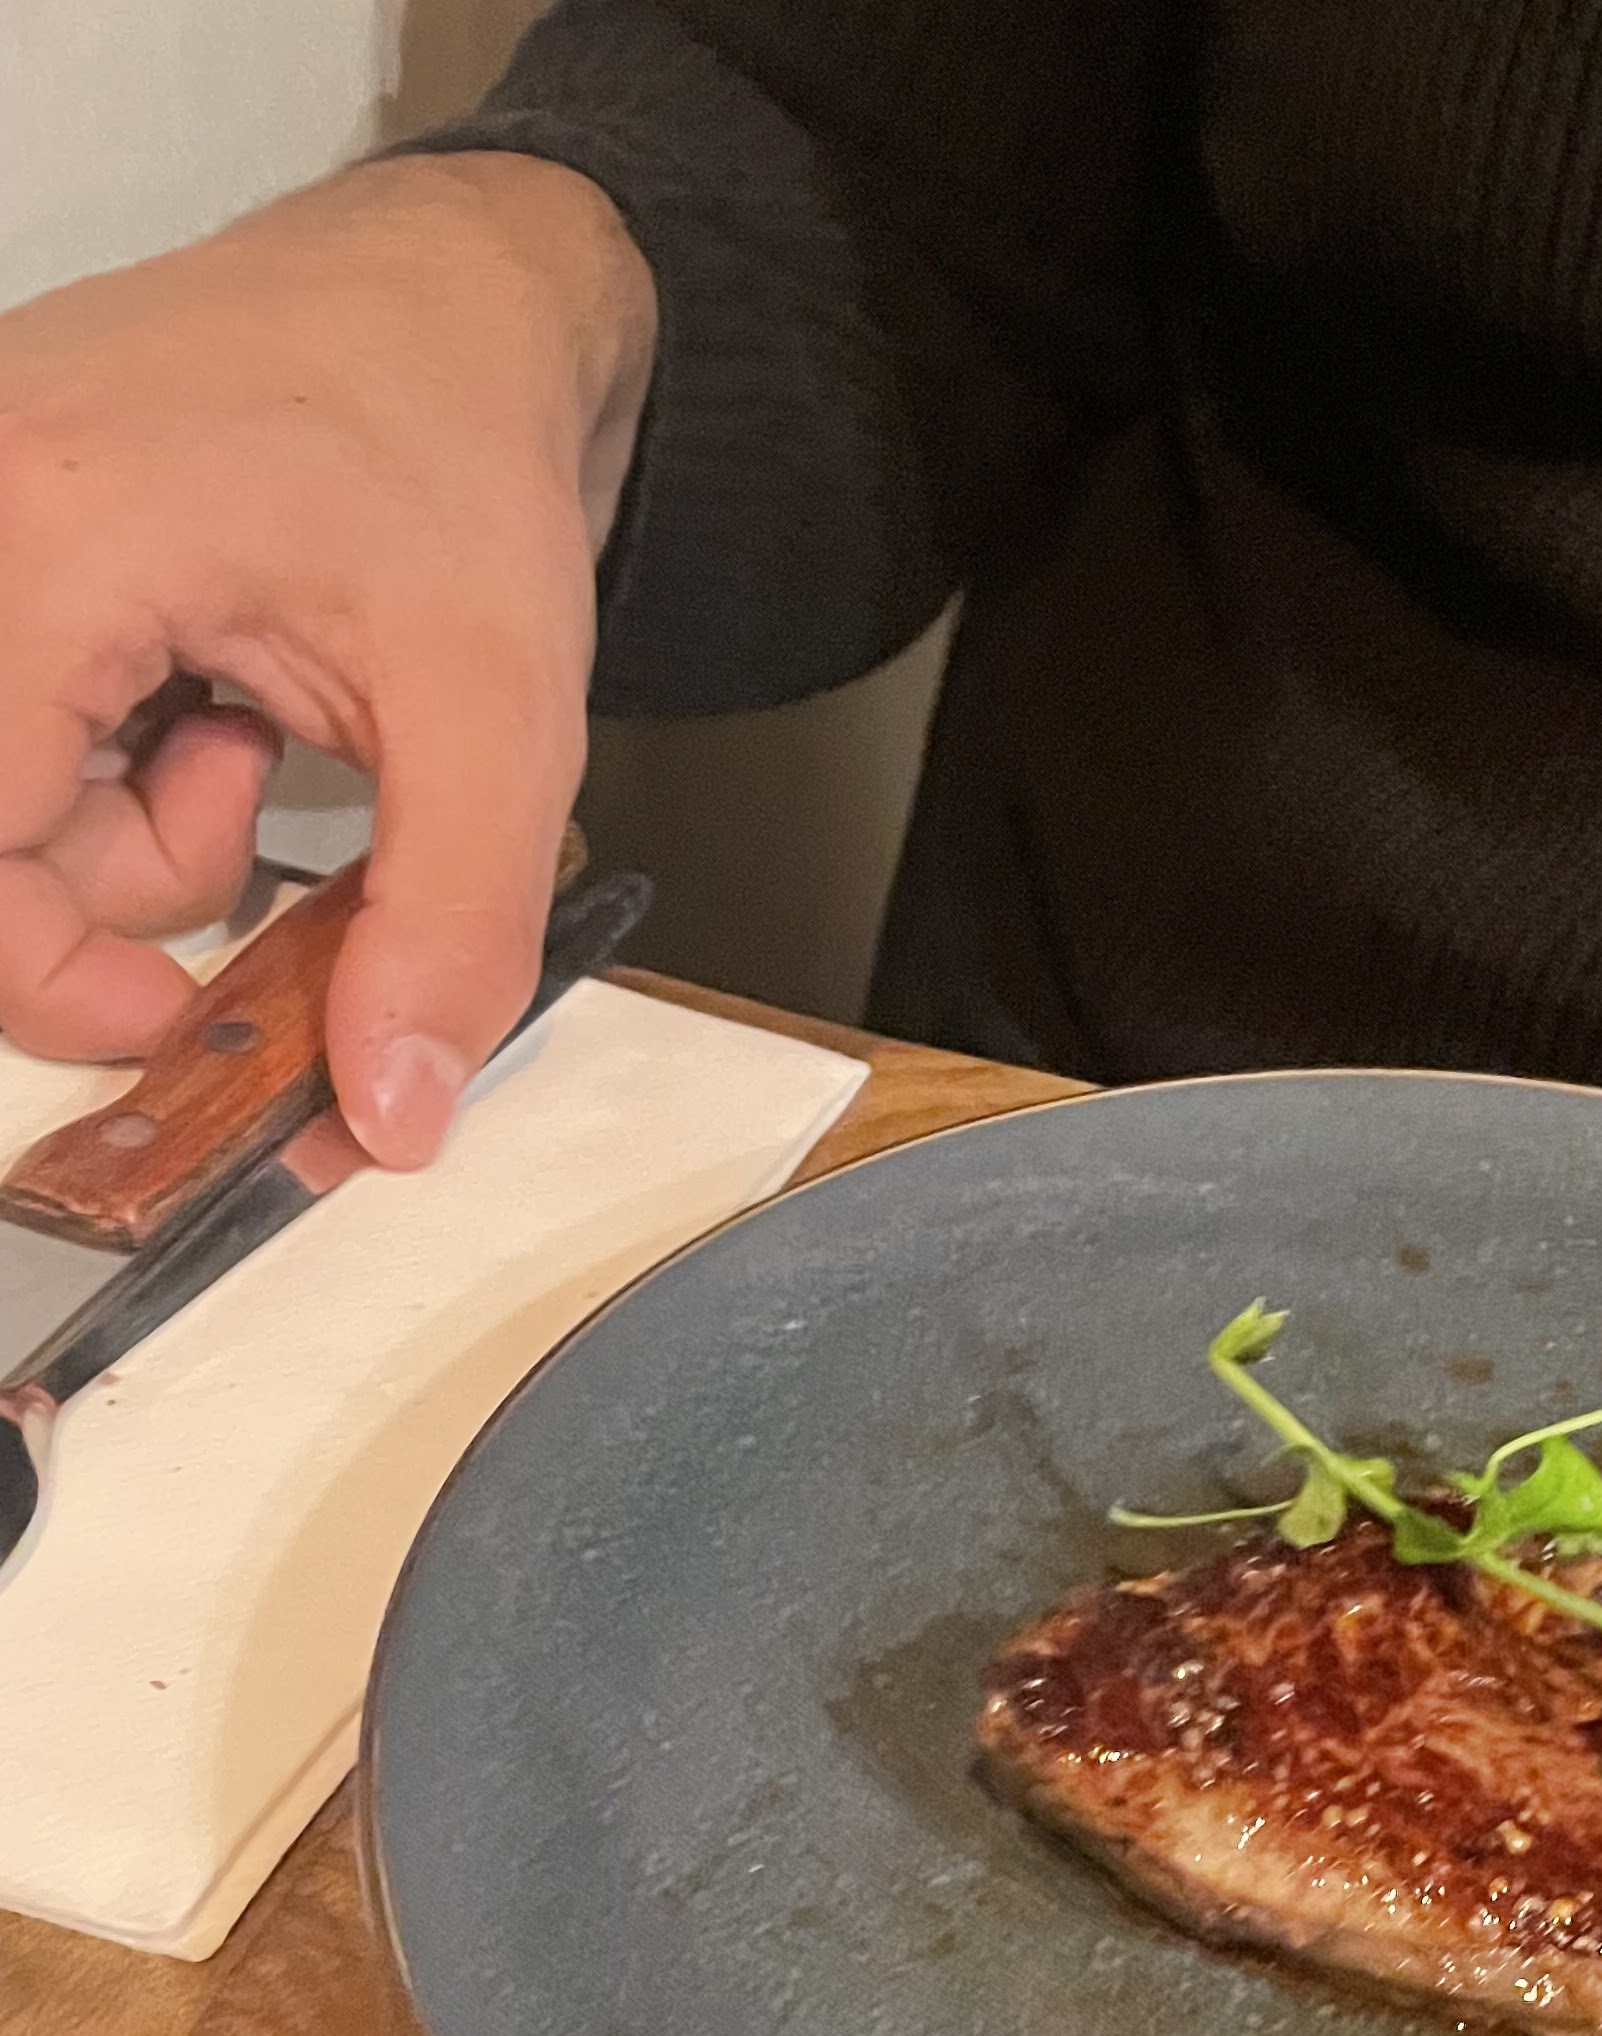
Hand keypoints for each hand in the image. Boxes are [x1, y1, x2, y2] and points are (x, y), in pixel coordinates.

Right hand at [0, 154, 655, 1165]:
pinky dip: (115, 773)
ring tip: (249, 729)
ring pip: (0, 799)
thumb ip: (446, 926)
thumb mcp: (499, 718)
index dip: (58, 976)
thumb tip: (386, 1114)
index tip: (186, 1021)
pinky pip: (18, 739)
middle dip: (113, 883)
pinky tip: (208, 698)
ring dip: (131, 831)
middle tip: (248, 810)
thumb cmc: (459, 453)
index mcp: (44, 536)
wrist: (455, 303)